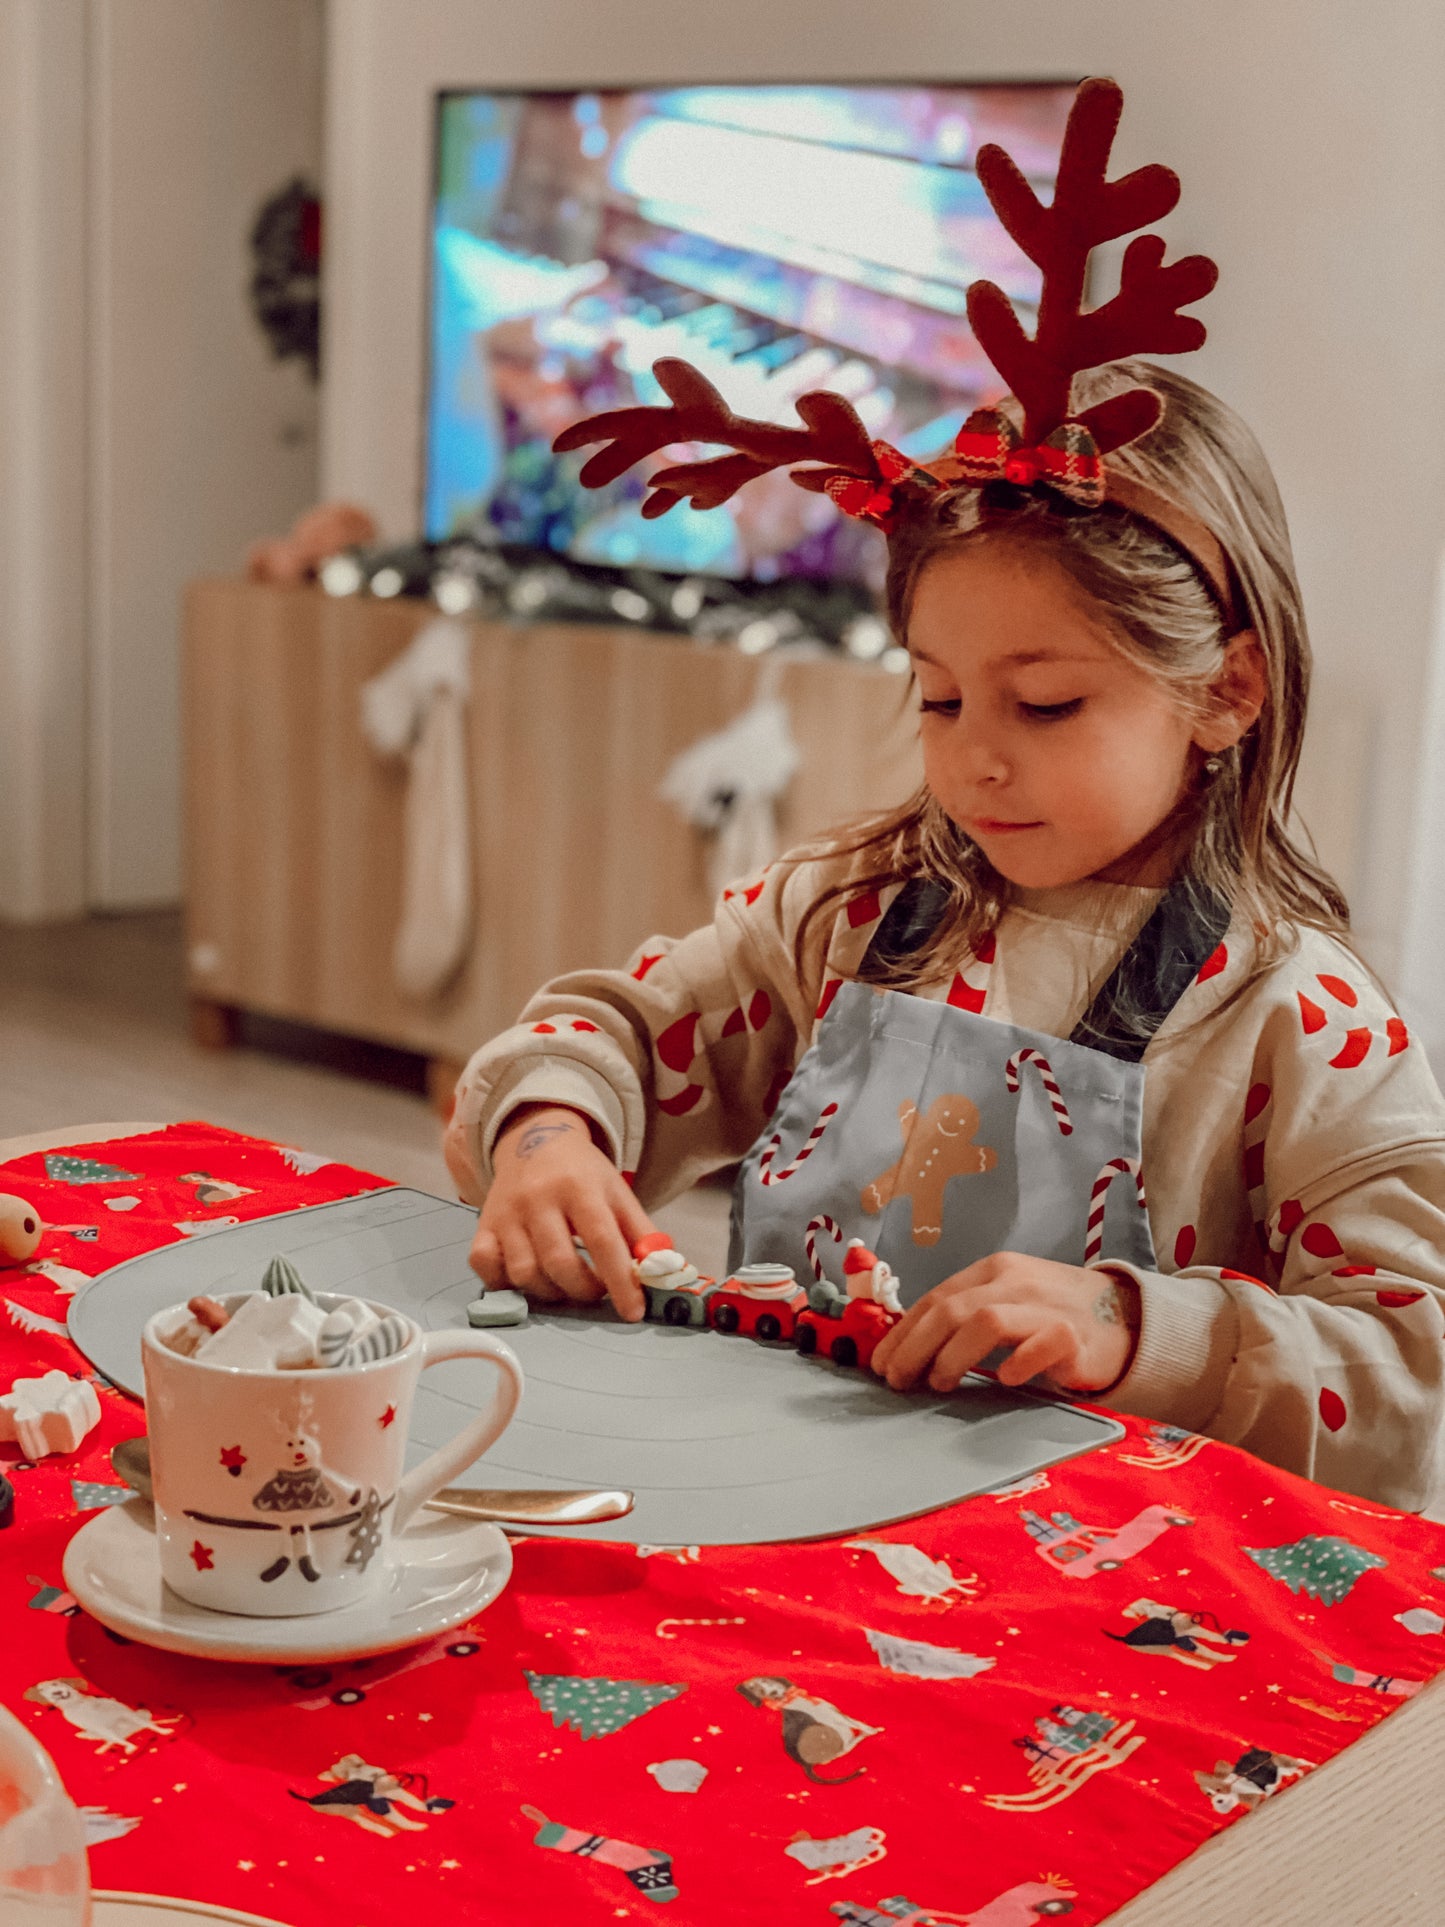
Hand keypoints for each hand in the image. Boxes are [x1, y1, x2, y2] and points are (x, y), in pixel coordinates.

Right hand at [469, 1104, 654, 1321]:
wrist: (535, 1139)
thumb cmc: (583, 1174)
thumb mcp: (618, 1193)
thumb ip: (641, 1234)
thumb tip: (665, 1273)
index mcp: (579, 1187)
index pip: (602, 1240)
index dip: (620, 1281)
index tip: (633, 1311)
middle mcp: (538, 1199)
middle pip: (559, 1262)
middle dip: (584, 1290)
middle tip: (596, 1290)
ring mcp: (506, 1213)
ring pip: (523, 1272)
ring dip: (550, 1292)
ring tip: (566, 1284)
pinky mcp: (483, 1225)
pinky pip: (485, 1266)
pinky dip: (506, 1283)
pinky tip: (528, 1278)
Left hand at [868, 1253, 1139, 1395]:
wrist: (1125, 1316)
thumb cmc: (1054, 1313)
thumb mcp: (1007, 1300)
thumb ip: (967, 1314)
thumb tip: (908, 1346)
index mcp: (994, 1270)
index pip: (936, 1298)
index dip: (903, 1333)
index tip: (881, 1363)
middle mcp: (1016, 1281)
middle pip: (950, 1309)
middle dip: (914, 1348)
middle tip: (898, 1380)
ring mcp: (1046, 1305)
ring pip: (985, 1322)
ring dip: (952, 1357)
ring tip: (940, 1383)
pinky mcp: (1075, 1336)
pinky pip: (1041, 1345)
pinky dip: (1016, 1364)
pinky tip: (1005, 1381)